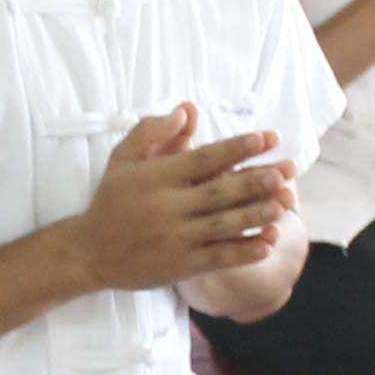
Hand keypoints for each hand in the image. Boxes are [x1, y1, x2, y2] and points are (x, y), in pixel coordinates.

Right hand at [72, 103, 293, 291]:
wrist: (88, 253)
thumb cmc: (110, 201)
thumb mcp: (122, 159)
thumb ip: (152, 130)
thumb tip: (187, 109)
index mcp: (156, 178)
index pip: (203, 159)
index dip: (236, 148)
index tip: (265, 137)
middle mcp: (167, 208)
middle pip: (219, 192)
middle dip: (256, 180)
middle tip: (286, 170)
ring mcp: (175, 239)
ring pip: (223, 225)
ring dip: (256, 214)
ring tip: (285, 203)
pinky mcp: (180, 266)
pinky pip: (218, 257)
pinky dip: (244, 251)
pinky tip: (267, 243)